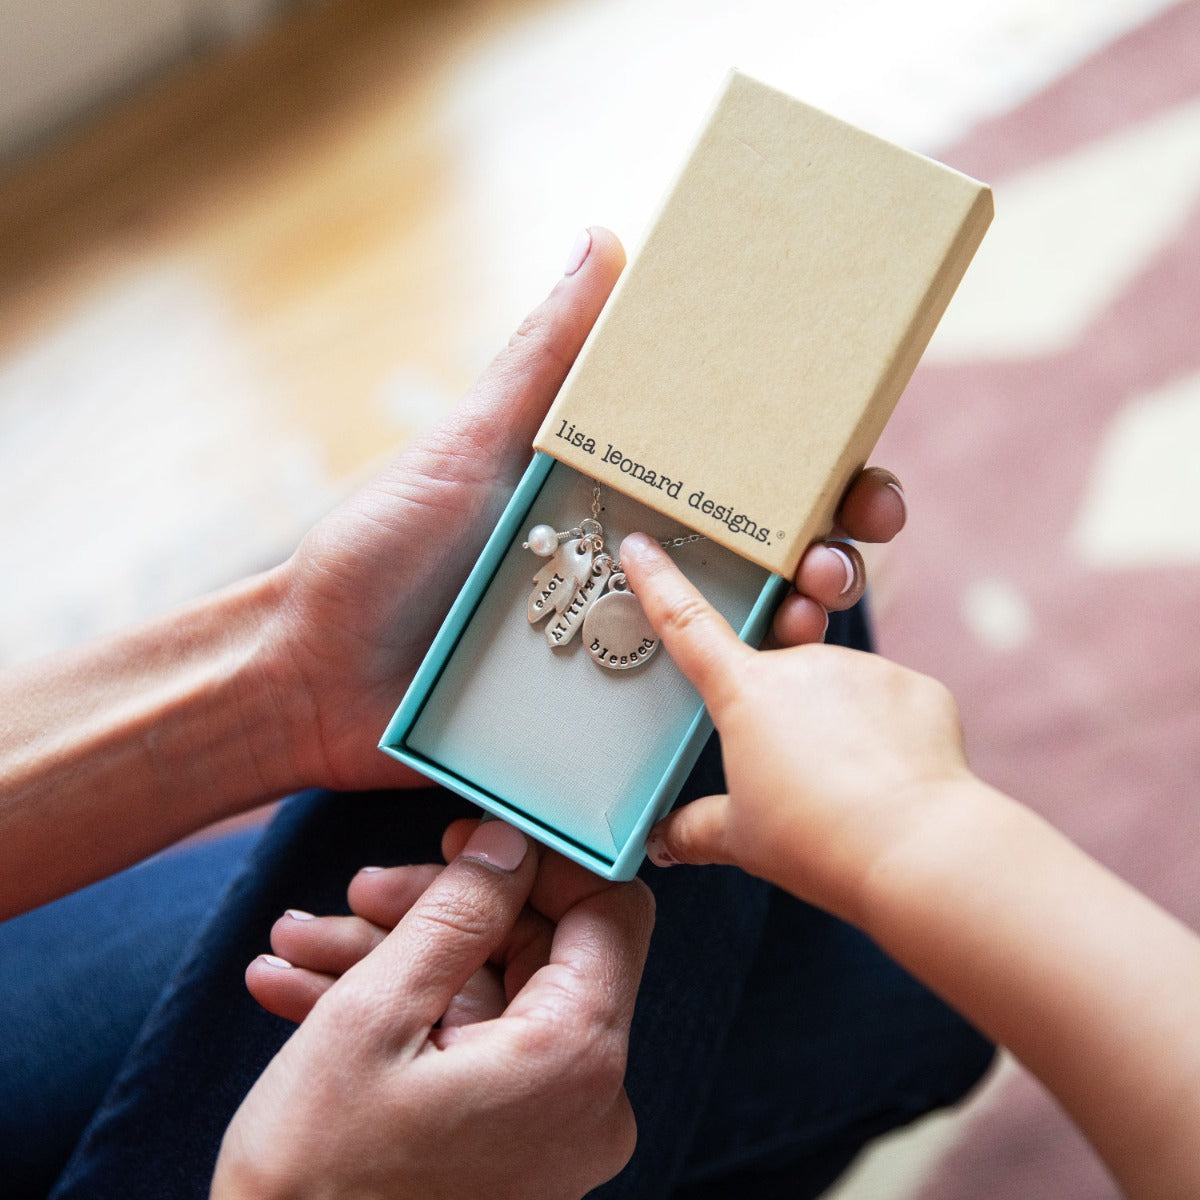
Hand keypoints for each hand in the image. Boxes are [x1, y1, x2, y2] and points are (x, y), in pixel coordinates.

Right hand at [215, 822, 653, 1199]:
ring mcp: (549, 1129)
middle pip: (534, 948)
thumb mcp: (375, 1017)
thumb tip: (510, 842)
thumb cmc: (314, 1188)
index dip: (540, 860)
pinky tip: (306, 991)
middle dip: (438, 910)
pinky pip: (471, 1051)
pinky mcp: (511, 1149)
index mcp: (577, 1058)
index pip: (609, 908)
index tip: (470, 839)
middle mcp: (585, 1098)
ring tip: (300, 946)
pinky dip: (402, 1018)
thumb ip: (457, 911)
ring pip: (486, 996)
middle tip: (359, 894)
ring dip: (396, 960)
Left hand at [254, 224, 905, 793]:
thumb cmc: (378, 549)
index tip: (857, 460)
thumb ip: (540, 360)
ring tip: (817, 607)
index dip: (806, 465)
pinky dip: (740, 691)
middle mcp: (629, 564)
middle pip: (754, 546)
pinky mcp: (603, 714)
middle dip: (825, 537)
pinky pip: (685, 704)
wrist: (310, 677)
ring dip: (800, 612)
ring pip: (737, 626)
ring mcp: (620, 640)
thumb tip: (607, 238)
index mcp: (610, 494)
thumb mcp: (466, 446)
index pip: (731, 471)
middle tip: (855, 537)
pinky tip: (773, 683)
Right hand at [619, 534, 971, 924]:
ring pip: (837, 687)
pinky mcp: (915, 686)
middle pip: (776, 672)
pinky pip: (890, 702)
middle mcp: (802, 664)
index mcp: (746, 693)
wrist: (916, 846)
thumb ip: (695, 830)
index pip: (688, 626)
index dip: (660, 584)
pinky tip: (890, 776)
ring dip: (835, 722)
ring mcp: (863, 668)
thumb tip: (662, 842)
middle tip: (794, 769)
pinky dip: (885, 733)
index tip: (641, 546)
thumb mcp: (741, 839)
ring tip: (847, 783)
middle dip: (781, 712)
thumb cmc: (816, 840)